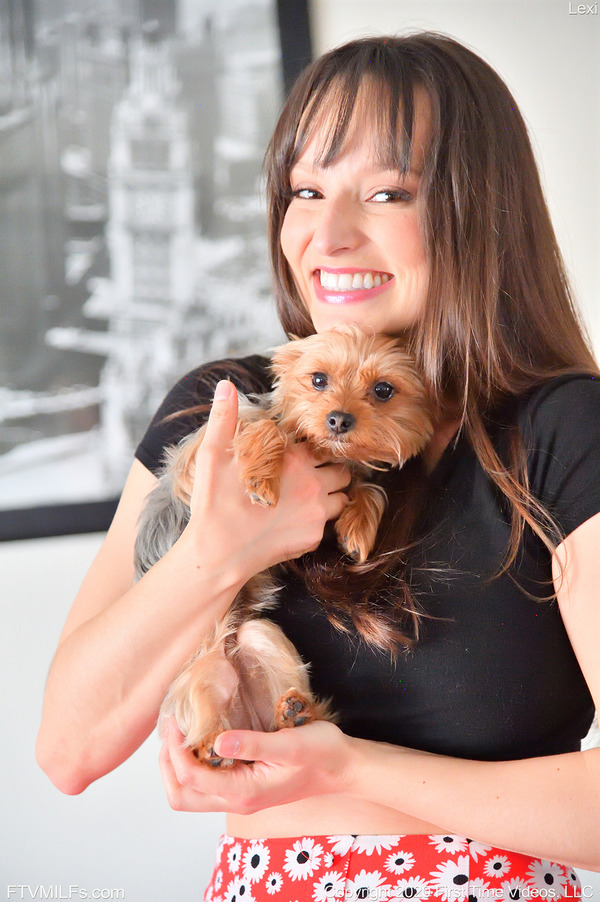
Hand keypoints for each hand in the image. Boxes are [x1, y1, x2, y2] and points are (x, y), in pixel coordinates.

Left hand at [159, 717, 352, 813]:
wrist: (342, 768)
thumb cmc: (320, 754)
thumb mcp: (289, 744)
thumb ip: (253, 744)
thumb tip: (218, 741)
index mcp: (244, 792)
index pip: (192, 777)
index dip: (176, 750)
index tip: (175, 720)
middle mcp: (237, 801)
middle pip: (181, 796)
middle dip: (167, 764)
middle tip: (169, 728)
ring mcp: (239, 797)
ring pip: (190, 794)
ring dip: (175, 767)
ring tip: (177, 733)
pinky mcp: (243, 788)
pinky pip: (205, 786)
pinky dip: (191, 766)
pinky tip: (198, 740)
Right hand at [184, 380, 350, 575]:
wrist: (217, 554)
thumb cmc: (214, 503)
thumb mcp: (213, 454)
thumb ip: (224, 417)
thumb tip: (225, 384)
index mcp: (293, 459)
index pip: (319, 446)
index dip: (309, 451)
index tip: (297, 459)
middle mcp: (313, 483)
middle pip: (340, 470)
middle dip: (327, 471)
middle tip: (305, 479)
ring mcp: (317, 512)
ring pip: (341, 497)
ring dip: (329, 495)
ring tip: (304, 499)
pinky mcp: (315, 537)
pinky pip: (328, 523)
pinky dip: (317, 520)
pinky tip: (294, 521)